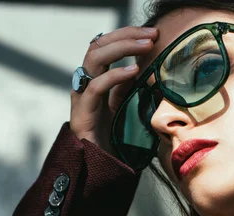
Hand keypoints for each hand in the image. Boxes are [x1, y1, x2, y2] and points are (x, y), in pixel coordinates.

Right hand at [70, 26, 158, 155]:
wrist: (94, 164)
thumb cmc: (107, 138)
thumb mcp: (119, 107)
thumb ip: (123, 88)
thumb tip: (140, 69)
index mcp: (94, 79)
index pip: (106, 46)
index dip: (127, 36)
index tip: (152, 34)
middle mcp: (84, 82)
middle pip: (99, 45)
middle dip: (126, 35)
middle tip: (152, 34)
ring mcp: (81, 95)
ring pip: (94, 58)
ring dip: (122, 48)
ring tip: (146, 46)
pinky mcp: (83, 111)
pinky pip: (96, 86)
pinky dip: (115, 75)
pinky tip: (133, 71)